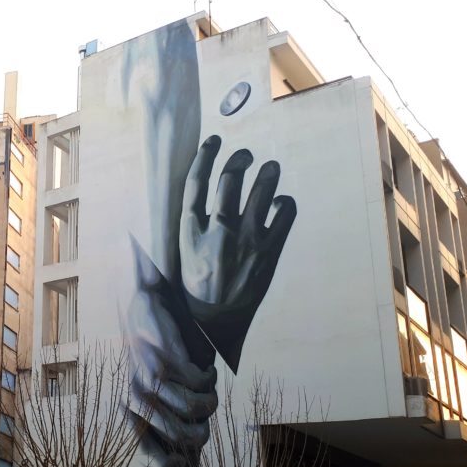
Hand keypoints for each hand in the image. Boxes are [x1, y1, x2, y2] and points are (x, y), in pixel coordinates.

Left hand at [125, 237, 217, 452]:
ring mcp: (150, 380)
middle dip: (202, 431)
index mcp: (131, 413)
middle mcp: (136, 399)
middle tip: (203, 410)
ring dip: (209, 401)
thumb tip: (181, 462)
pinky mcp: (166, 360)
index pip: (152, 457)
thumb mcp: (153, 398)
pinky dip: (209, 379)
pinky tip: (205, 371)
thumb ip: (163, 426)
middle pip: (185, 436)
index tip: (182, 462)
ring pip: (196, 409)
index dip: (170, 466)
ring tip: (206, 389)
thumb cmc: (153, 363)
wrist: (142, 314)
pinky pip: (201, 383)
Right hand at [178, 135, 295, 370]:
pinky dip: (285, 202)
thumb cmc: (195, 289)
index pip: (195, 180)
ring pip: (261, 188)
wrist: (214, 325)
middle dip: (240, 159)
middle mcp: (217, 230)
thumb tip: (194, 196)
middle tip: (245, 155)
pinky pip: (284, 213)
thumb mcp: (181, 255)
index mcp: (189, 230)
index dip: (206, 155)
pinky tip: (281, 202)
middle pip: (229, 177)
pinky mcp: (268, 251)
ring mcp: (245, 240)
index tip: (215, 141)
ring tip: (270, 168)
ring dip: (268, 172)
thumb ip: (190, 225)